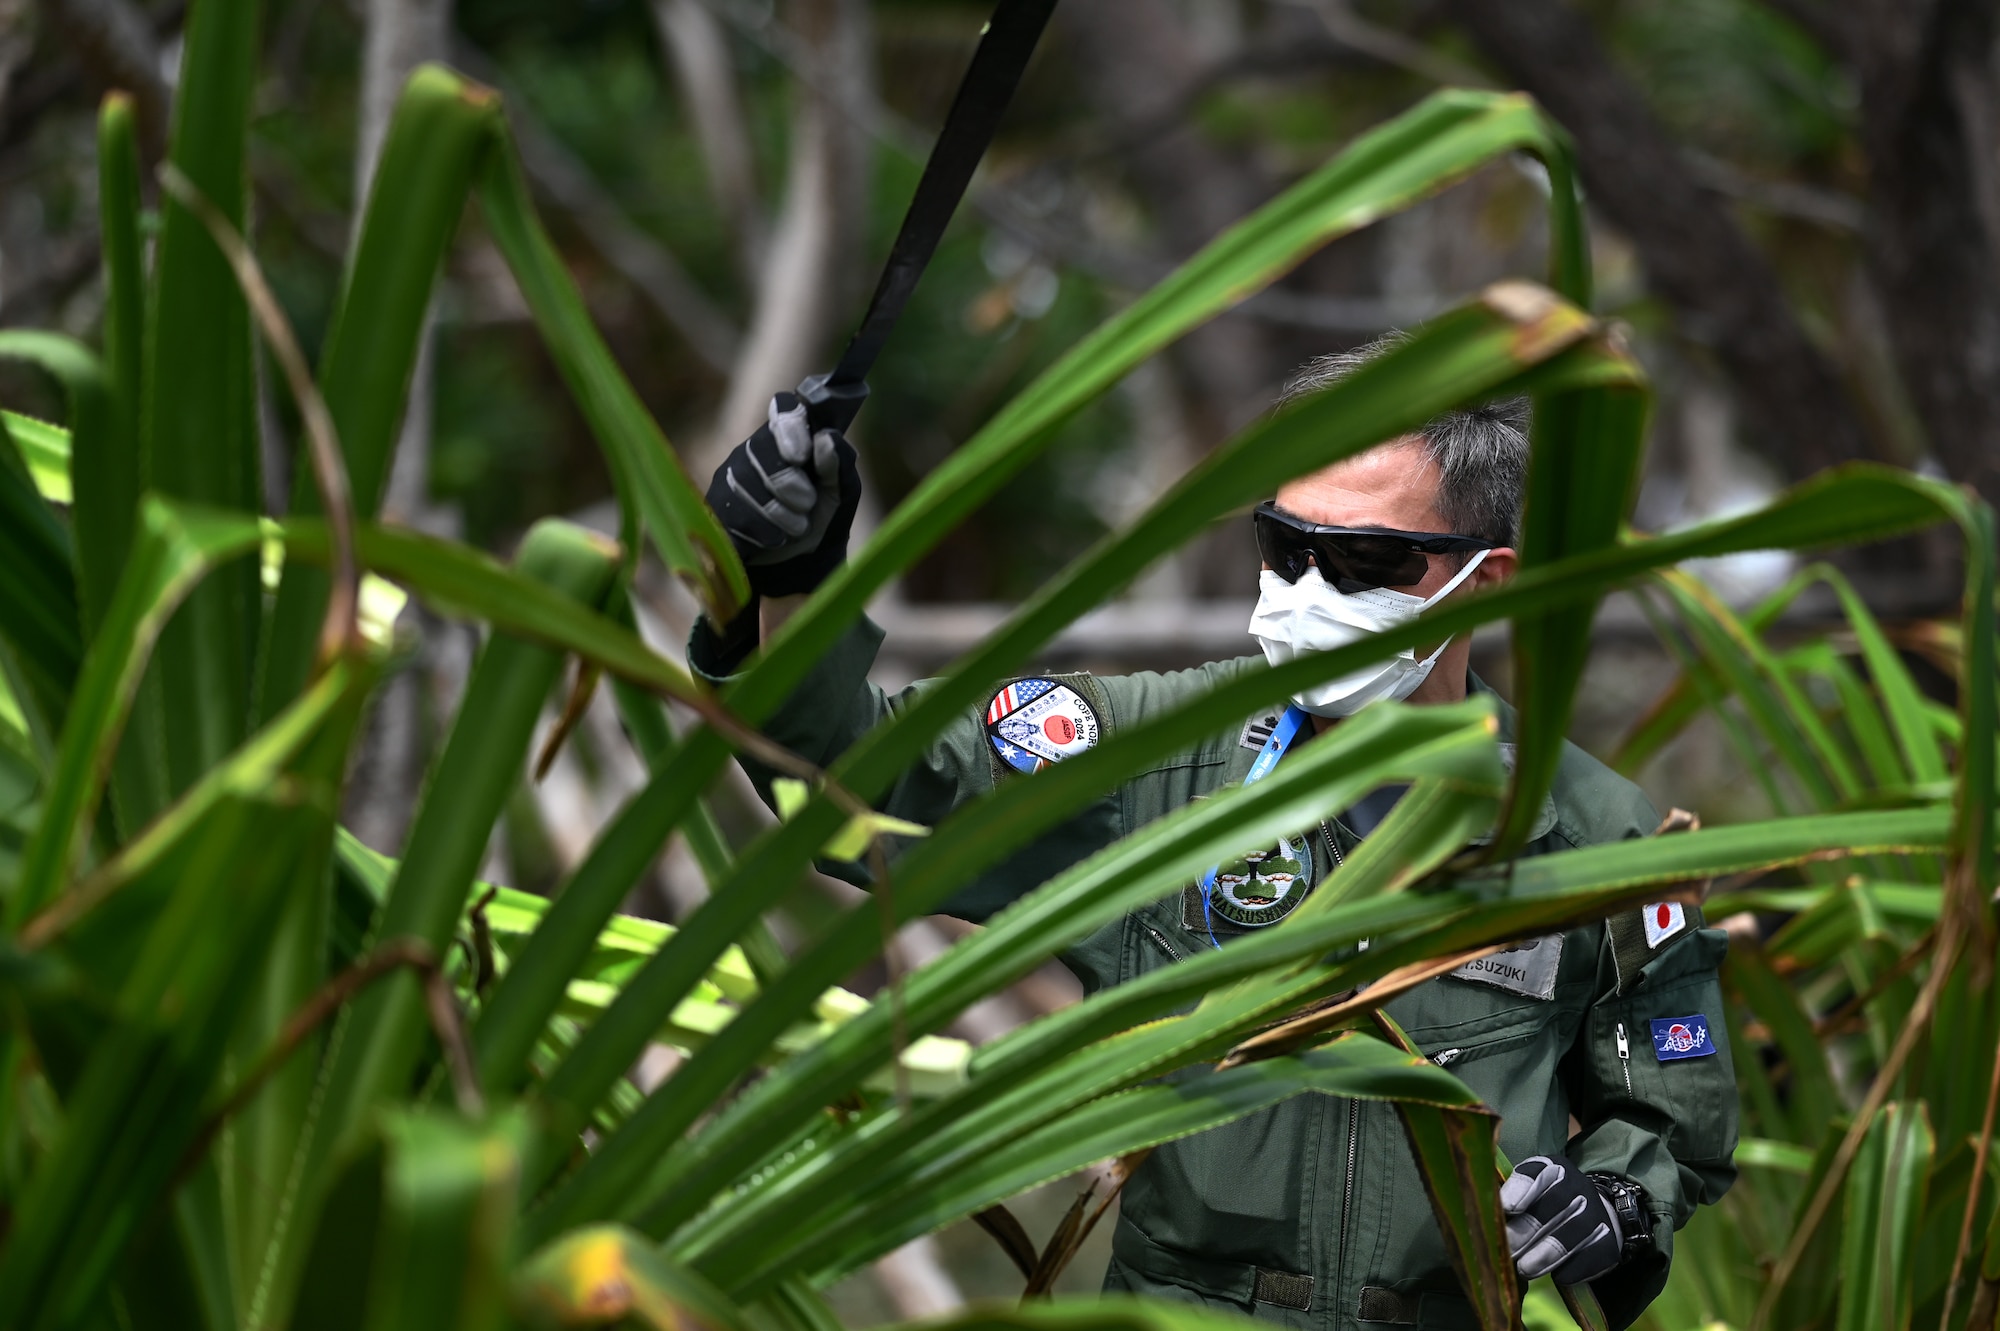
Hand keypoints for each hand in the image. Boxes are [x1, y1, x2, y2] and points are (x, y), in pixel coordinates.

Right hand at [706, 392, 861, 597]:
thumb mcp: (841, 494)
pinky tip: (773, 538)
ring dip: (783, 516)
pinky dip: (764, 533)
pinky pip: (736, 517)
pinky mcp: (714, 507)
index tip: (803, 456)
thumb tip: (826, 438)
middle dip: (794, 487)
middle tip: (807, 504)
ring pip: (751, 490)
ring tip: (795, 525)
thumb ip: (840, 465)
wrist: (800, 562)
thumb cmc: (822, 516)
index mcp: (788, 436)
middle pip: (766, 455)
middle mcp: (752, 450)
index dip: (791, 427)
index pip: (783, 409)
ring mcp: (729, 477)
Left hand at [1500, 1154, 1623, 1285]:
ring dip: (1546, 1254)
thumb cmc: (1546, 1203)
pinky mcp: (1609, 1243)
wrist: (1596, 1213)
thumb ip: (1507, 1201)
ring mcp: (1596, 1214)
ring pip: (1571, 1234)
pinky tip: (1558, 1276)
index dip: (1520, 1190)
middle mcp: (1576, 1187)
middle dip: (1524, 1231)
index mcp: (1551, 1169)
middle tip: (1506, 1250)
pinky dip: (1573, 1268)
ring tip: (1525, 1269)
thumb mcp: (1527, 1192)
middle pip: (1550, 1207)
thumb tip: (1480, 1219)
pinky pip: (1592, 1257)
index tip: (1506, 1209)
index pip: (1535, 1174)